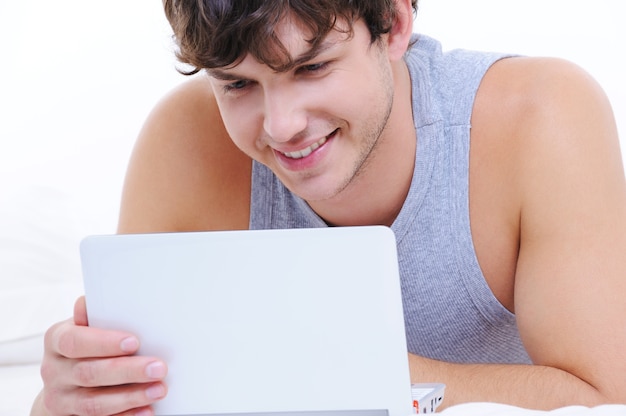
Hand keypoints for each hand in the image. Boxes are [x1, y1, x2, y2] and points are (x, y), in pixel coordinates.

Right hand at [37, 296, 167, 415]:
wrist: (64, 382)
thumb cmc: (85, 344)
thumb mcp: (85, 326)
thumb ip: (93, 316)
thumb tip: (87, 301)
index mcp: (56, 340)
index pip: (75, 342)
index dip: (104, 343)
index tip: (134, 342)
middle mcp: (53, 370)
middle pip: (89, 373)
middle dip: (127, 371)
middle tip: (159, 368)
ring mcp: (60, 398)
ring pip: (94, 402)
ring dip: (130, 396)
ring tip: (159, 389)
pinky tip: (147, 410)